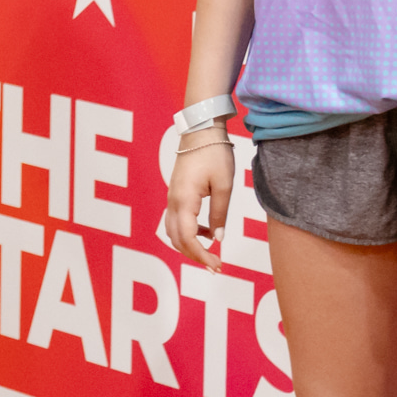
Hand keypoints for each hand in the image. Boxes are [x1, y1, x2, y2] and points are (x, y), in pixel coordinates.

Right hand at [162, 134, 237, 270]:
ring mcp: (171, 198)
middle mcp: (173, 202)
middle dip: (195, 256)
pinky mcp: (175, 195)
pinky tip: (207, 232)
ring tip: (210, 252)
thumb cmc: (214, 154)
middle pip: (176, 240)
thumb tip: (217, 238)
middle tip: (215, 265)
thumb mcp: (224, 185)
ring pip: (173, 232)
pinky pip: (176, 221)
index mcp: (184, 201)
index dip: (201, 256)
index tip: (217, 265)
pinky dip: (188, 233)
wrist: (200, 131)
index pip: (188, 238)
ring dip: (189, 246)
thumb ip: (219, 214)